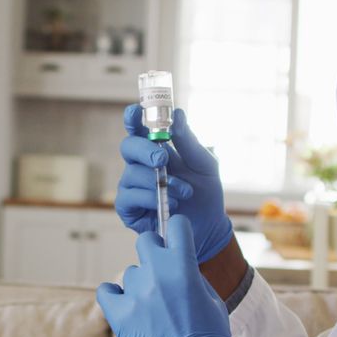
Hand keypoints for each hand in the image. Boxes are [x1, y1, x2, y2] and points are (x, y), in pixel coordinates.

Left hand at [97, 215, 244, 336]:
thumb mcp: (212, 300)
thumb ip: (192, 274)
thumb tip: (177, 260)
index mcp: (185, 268)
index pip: (176, 225)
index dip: (177, 232)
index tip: (177, 241)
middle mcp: (158, 275)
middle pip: (146, 242)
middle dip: (155, 253)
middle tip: (162, 274)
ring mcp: (136, 295)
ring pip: (131, 274)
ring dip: (140, 285)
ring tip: (153, 310)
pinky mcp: (119, 316)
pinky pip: (106, 292)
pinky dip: (114, 297)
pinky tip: (126, 307)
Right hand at [116, 106, 233, 262]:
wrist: (209, 226)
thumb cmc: (205, 192)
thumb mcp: (205, 164)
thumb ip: (189, 141)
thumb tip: (177, 114)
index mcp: (155, 149)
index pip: (139, 128)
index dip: (133, 118)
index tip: (135, 111)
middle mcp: (139, 165)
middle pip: (128, 147)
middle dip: (144, 150)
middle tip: (162, 158)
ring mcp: (132, 186)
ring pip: (132, 174)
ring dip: (160, 182)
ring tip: (184, 193)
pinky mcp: (129, 209)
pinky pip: (130, 197)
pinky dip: (150, 199)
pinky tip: (169, 205)